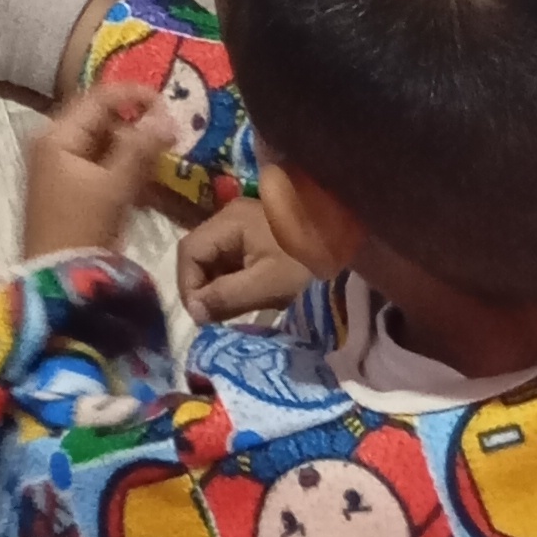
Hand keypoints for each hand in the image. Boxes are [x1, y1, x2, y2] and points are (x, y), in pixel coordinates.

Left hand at [21, 78, 181, 260]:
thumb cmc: (82, 230)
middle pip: (101, 120)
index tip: (170, 105)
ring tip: (164, 158)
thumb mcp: (114, 187)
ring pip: (103, 145)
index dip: (134, 96)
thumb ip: (140, 149)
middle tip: (172, 134)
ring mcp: (60, 167)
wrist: (58, 281)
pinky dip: (124, 169)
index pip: (98, 98)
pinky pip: (101, 166)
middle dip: (137, 125)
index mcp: (57, 135)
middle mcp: (54, 144)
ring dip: (133, 149)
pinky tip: (148, 181)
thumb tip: (166, 116)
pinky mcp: (71, 189)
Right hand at [177, 195, 314, 327]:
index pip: (189, 251)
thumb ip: (227, 297)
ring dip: (215, 286)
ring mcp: (242, 226)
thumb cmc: (306, 262)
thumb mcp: (267, 284)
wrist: (348, 242)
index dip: (187, 284)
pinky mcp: (254, 237)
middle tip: (212, 318)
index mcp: (228, 222)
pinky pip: (230, 260)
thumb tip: (194, 312)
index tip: (200, 316)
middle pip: (199, 253)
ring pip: (214, 258)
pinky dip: (230, 281)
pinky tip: (244, 298)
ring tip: (227, 312)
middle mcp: (229, 218)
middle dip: (200, 287)